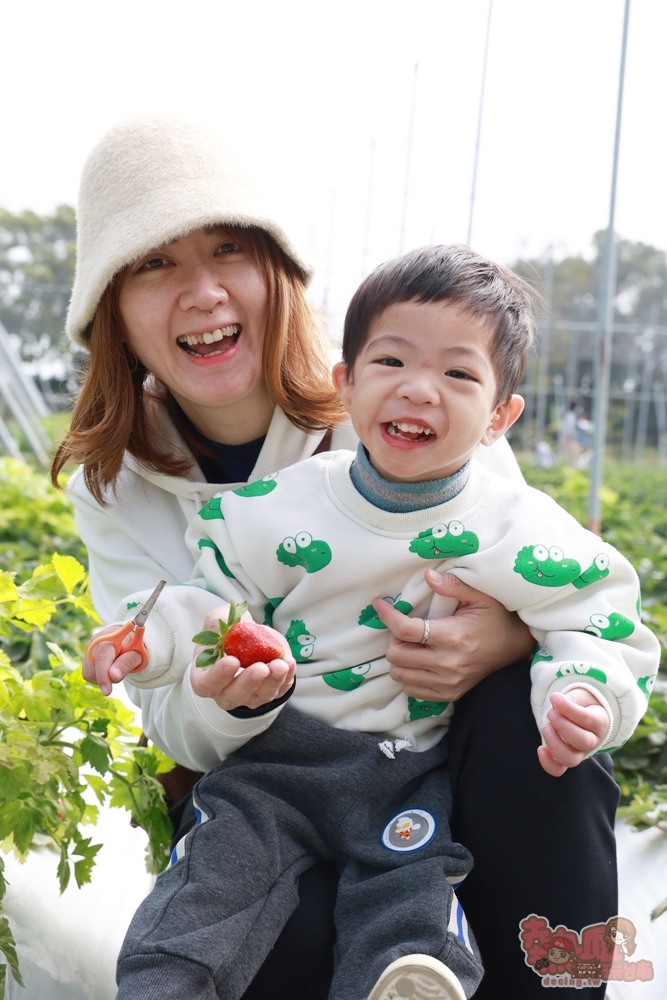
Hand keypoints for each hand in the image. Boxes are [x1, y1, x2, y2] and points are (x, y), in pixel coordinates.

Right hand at [83, 626, 142, 695]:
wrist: (130, 641)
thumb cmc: (135, 646)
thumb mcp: (137, 654)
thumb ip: (126, 663)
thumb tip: (113, 676)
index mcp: (108, 637)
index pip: (102, 657)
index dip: (103, 675)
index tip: (107, 691)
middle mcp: (94, 643)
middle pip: (93, 669)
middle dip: (107, 677)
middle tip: (122, 672)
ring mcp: (88, 652)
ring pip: (91, 674)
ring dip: (106, 677)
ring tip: (118, 667)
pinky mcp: (86, 661)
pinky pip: (90, 676)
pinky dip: (102, 677)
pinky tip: (110, 669)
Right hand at [190, 604, 295, 711]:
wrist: (250, 639)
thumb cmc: (227, 634)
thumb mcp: (217, 621)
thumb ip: (217, 622)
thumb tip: (224, 624)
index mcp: (205, 677)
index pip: (207, 683)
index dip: (218, 676)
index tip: (232, 661)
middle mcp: (225, 692)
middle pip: (234, 695)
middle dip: (249, 682)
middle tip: (261, 667)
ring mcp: (249, 696)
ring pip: (260, 696)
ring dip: (272, 681)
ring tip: (281, 664)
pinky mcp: (270, 692)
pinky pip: (280, 689)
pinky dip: (286, 678)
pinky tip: (289, 663)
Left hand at [371, 569, 534, 701]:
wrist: (514, 648)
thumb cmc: (495, 618)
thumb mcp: (480, 596)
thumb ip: (453, 585)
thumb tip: (428, 575)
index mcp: (453, 637)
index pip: (406, 630)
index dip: (387, 616)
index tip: (380, 604)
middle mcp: (448, 664)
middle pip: (397, 656)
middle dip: (392, 638)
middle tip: (401, 627)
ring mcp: (448, 683)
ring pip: (400, 675)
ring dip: (398, 658)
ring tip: (410, 644)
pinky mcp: (449, 694)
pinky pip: (412, 690)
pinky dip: (408, 675)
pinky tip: (418, 661)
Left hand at [538, 688, 608, 776]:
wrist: (582, 714)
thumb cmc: (581, 704)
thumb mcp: (581, 696)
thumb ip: (571, 699)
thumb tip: (557, 701)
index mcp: (599, 722)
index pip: (588, 720)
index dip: (570, 710)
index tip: (554, 698)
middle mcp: (592, 741)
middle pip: (582, 742)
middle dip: (563, 726)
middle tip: (550, 712)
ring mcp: (579, 753)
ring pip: (571, 759)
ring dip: (555, 744)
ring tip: (545, 727)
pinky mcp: (565, 758)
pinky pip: (558, 769)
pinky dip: (548, 763)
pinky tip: (540, 749)